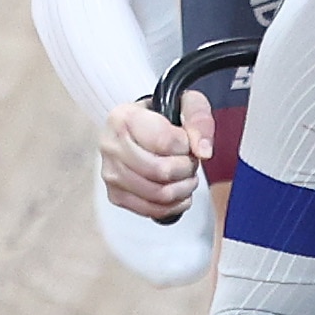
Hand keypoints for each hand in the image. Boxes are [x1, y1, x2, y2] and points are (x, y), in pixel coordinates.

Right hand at [99, 88, 212, 219]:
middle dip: (187, 169)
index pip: (165, 141)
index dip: (186, 146)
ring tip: (186, 176)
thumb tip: (203, 151)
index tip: (187, 142)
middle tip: (190, 161)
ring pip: (158, 194)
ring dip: (183, 189)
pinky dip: (173, 206)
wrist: (140, 128)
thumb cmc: (161, 116)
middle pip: (161, 171)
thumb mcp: (186, 103)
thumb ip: (199, 119)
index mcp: (124, 117)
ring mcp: (110, 173)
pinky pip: (151, 210)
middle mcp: (111, 146)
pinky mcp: (115, 195)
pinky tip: (180, 193)